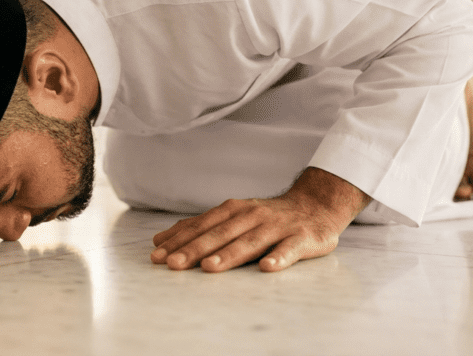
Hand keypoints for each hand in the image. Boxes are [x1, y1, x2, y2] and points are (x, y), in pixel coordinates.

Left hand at [150, 168, 366, 271]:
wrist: (315, 205)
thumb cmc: (265, 217)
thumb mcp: (232, 216)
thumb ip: (200, 228)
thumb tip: (160, 241)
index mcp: (232, 210)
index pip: (201, 226)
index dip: (178, 241)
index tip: (157, 256)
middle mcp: (252, 216)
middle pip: (220, 234)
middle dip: (195, 250)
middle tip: (173, 265)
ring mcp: (277, 227)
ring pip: (250, 242)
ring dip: (229, 254)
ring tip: (209, 267)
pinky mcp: (302, 238)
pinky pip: (289, 249)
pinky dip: (278, 257)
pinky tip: (267, 268)